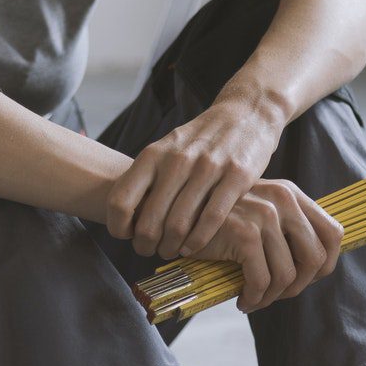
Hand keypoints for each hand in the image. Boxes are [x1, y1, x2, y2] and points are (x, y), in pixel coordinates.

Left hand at [106, 103, 281, 259]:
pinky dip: (198, 241)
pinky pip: (211, 218)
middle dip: (145, 245)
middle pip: (149, 220)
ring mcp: (208, 167)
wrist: (247, 113)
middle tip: (150, 251)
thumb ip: (148, 176)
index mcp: (153, 154)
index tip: (126, 236)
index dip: (118, 227)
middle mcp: (177, 160)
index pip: (121, 200)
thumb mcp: (167, 149)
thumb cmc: (202, 139)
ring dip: (171, 247)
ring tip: (171, 252)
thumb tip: (124, 214)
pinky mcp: (237, 176)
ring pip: (179, 223)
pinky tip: (192, 247)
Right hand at [182, 179, 344, 311]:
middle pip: (316, 259)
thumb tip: (314, 270)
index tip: (304, 280)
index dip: (325, 265)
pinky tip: (242, 300)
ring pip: (287, 276)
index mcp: (291, 194)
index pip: (334, 233)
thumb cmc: (216, 220)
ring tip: (255, 300)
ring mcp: (263, 215)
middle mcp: (282, 200)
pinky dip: (254, 298)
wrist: (174, 211)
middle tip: (276, 296)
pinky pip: (262, 281)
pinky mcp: (243, 233)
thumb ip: (287, 229)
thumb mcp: (258, 213)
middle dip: (298, 287)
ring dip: (272, 298)